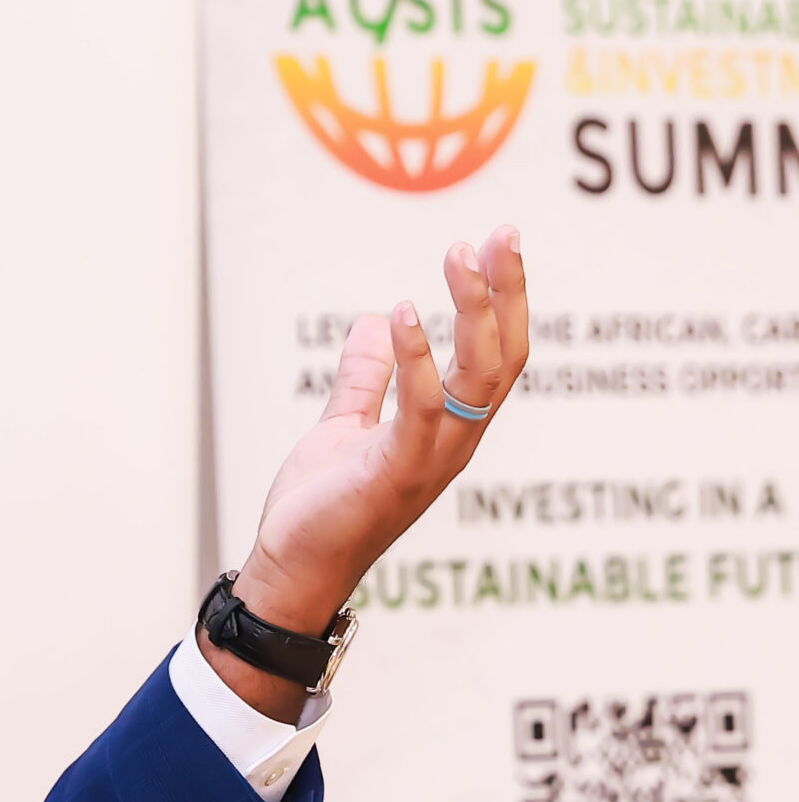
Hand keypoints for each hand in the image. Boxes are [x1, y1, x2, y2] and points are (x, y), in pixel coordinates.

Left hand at [205, 224, 529, 720]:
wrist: (295, 568)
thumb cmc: (323, 506)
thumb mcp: (343, 425)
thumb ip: (365, 378)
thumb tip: (371, 322)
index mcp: (449, 428)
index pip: (497, 356)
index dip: (506, 300)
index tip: (499, 244)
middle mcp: (455, 441)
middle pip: (504, 357)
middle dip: (506, 292)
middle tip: (501, 234)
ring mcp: (432, 458)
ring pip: (477, 376)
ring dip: (473, 311)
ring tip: (459, 255)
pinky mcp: (396, 472)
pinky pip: (421, 408)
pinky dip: (417, 358)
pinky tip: (403, 314)